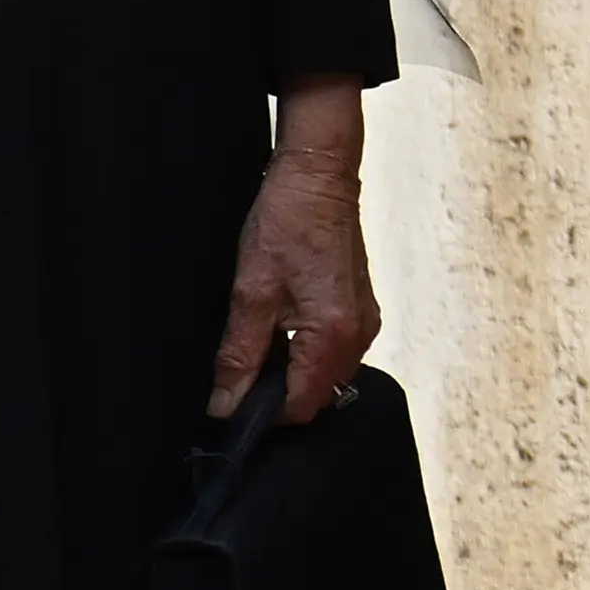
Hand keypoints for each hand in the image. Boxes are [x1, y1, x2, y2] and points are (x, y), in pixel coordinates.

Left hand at [209, 77, 381, 425]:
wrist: (319, 175)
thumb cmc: (287, 223)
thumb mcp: (251, 293)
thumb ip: (239, 357)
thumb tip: (225, 404)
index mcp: (333, 335)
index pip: (298, 408)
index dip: (260, 413)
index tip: (228, 401)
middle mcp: (359, 336)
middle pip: (314, 395)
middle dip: (276, 393)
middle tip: (239, 367)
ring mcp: (365, 322)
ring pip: (324, 376)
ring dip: (290, 372)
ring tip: (260, 339)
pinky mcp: (361, 309)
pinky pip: (334, 352)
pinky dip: (306, 352)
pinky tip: (282, 326)